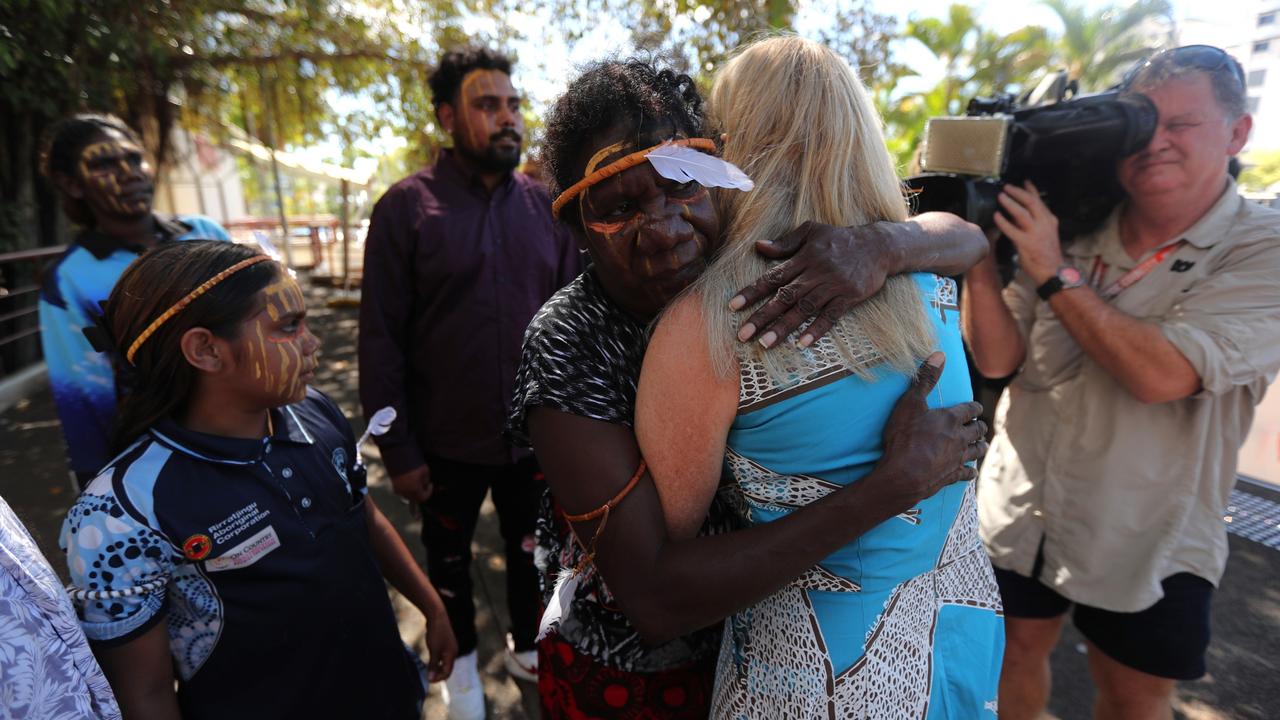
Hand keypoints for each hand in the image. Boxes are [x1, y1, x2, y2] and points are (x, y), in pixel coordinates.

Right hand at [391, 465, 432, 515]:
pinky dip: (407, 489)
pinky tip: (409, 481)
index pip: (423, 497)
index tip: (431, 484)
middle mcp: (405, 492)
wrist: (399, 456)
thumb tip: (425, 484)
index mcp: (414, 490)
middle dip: (420, 493)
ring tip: (417, 483)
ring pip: (408, 495)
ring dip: (413, 492)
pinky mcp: (393, 485)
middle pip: (415, 498)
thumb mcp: (425, 471)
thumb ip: (426, 480)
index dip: (429, 492)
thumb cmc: (414, 463)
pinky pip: (402, 491)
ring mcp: (398, 489)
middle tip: (424, 485)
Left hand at [425, 607, 457, 681]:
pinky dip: (437, 661)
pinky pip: (443, 656)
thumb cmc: (436, 633)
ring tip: (428, 671)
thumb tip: (431, 679)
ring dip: (437, 668)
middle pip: (447, 668)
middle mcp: (453, 652)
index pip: (447, 672)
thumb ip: (433, 665)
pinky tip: (430, 660)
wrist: (437, 615)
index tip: (428, 681)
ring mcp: (450, 647)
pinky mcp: (446, 643)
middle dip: (438, 674)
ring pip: (445, 662)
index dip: (438, 678)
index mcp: (452, 655)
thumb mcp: (434, 650)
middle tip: (427, 677)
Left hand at [729, 220, 891, 348]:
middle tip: (743, 334)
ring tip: (766, 343)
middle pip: (784, 297)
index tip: (733, 307)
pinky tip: (802, 343)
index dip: (752, 292)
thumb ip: (785, 242)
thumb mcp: (812, 231)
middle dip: (762, 316)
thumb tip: (759, 246)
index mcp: (803, 258)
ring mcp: (833, 286)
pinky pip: (831, 316)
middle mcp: (815, 273)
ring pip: (804, 309)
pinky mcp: (849, 297)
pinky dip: (817, 329)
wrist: (879, 245)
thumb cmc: (840, 238)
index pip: (772, 277)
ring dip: (784, 327)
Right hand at [871, 353, 987, 515]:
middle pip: (977, 431)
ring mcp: (957, 458)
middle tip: (979, 426)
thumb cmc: (904, 437)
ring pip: (976, 451)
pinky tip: (971, 472)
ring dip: (980, 446)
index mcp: (951, 419)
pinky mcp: (951, 476)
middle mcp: (959, 438)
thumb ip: (925, 379)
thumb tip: (940, 354)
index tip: (975, 407)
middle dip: (979, 427)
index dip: (974, 407)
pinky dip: (970, 472)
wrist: (903, 474)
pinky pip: (967, 473)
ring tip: (981, 445)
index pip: (970, 409)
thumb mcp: (910, 403)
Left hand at [993, 181, 1062, 283]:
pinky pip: (1011, 229)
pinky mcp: (1026, 243)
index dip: (1031, 189)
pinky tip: (996, 216)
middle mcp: (1044, 223)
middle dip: (1018, 192)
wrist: (1054, 271)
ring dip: (1010, 203)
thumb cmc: (1048, 254)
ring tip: (1001, 196)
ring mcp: (1035, 233)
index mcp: (1049, 220)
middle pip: (1030, 202)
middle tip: (1006, 187)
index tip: (1024, 181)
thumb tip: (1018, 214)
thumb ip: (1035, 223)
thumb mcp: (1046, 233)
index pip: (1040, 200)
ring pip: (1021, 212)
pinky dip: (1002, 221)